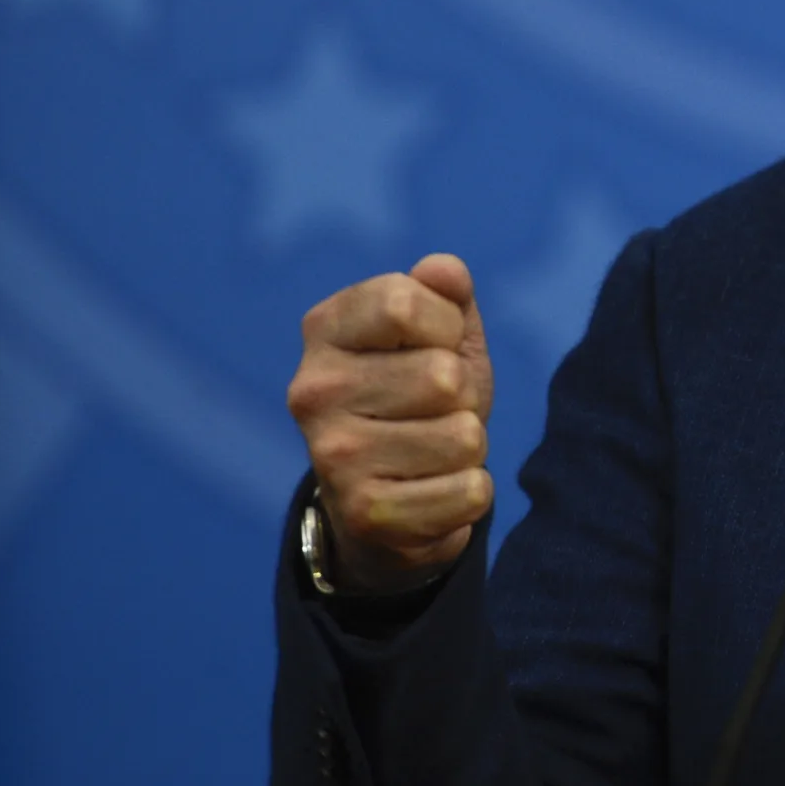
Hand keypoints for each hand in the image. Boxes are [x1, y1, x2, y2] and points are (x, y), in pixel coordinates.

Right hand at [287, 253, 494, 595]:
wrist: (387, 493)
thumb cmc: (419, 394)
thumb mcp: (440, 333)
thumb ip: (446, 293)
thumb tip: (444, 271)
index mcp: (325, 329)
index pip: (405, 302)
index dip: (445, 326)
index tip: (435, 345)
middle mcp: (314, 390)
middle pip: (443, 377)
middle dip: (462, 396)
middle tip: (433, 410)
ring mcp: (333, 456)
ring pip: (464, 436)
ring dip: (468, 446)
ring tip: (431, 448)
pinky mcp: (364, 515)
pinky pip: (471, 492)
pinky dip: (469, 492)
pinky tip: (432, 489)